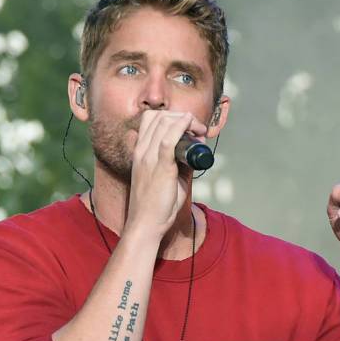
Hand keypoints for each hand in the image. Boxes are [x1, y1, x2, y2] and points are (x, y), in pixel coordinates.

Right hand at [126, 110, 207, 236]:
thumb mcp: (166, 179)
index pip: (150, 120)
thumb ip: (177, 164)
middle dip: (181, 116)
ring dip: (186, 121)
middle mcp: (141, 151)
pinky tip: (193, 129)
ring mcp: (148, 158)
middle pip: (158, 116)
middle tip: (198, 129)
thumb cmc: (156, 206)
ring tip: (199, 132)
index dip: (171, 117)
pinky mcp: (160, 167)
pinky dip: (182, 127)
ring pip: (164, 122)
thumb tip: (194, 154)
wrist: (146, 224)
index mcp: (139, 153)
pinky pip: (169, 139)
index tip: (189, 128)